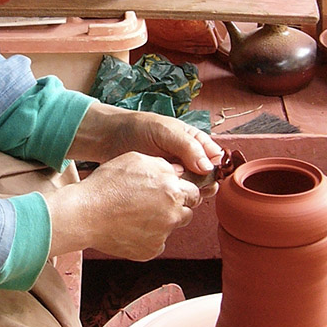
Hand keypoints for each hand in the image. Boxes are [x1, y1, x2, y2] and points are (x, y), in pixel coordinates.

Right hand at [43, 151, 202, 259]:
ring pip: (171, 228)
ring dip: (162, 222)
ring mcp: (163, 235)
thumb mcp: (136, 160)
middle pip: (186, 212)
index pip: (194, 192)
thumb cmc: (107, 184)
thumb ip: (163, 165)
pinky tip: (130, 227)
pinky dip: (148, 237)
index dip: (182, 191)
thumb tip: (178, 173)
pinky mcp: (151, 250)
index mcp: (173, 190)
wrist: (85, 214)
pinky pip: (157, 243)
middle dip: (175, 207)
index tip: (170, 192)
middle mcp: (173, 214)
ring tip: (137, 215)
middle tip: (151, 203)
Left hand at [67, 103, 223, 184]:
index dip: (215, 169)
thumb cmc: (140, 128)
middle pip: (207, 177)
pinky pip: (175, 195)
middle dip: (204, 185)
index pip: (215, 158)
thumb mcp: (166, 131)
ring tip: (179, 192)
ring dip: (190, 193)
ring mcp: (177, 174)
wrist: (111, 138)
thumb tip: (208, 167)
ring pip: (193, 189)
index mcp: (195, 142)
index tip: (209, 177)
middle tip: (196, 189)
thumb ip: (187, 147)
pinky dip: (175, 198)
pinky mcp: (163, 186)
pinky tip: (169, 198)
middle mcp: (189, 159)